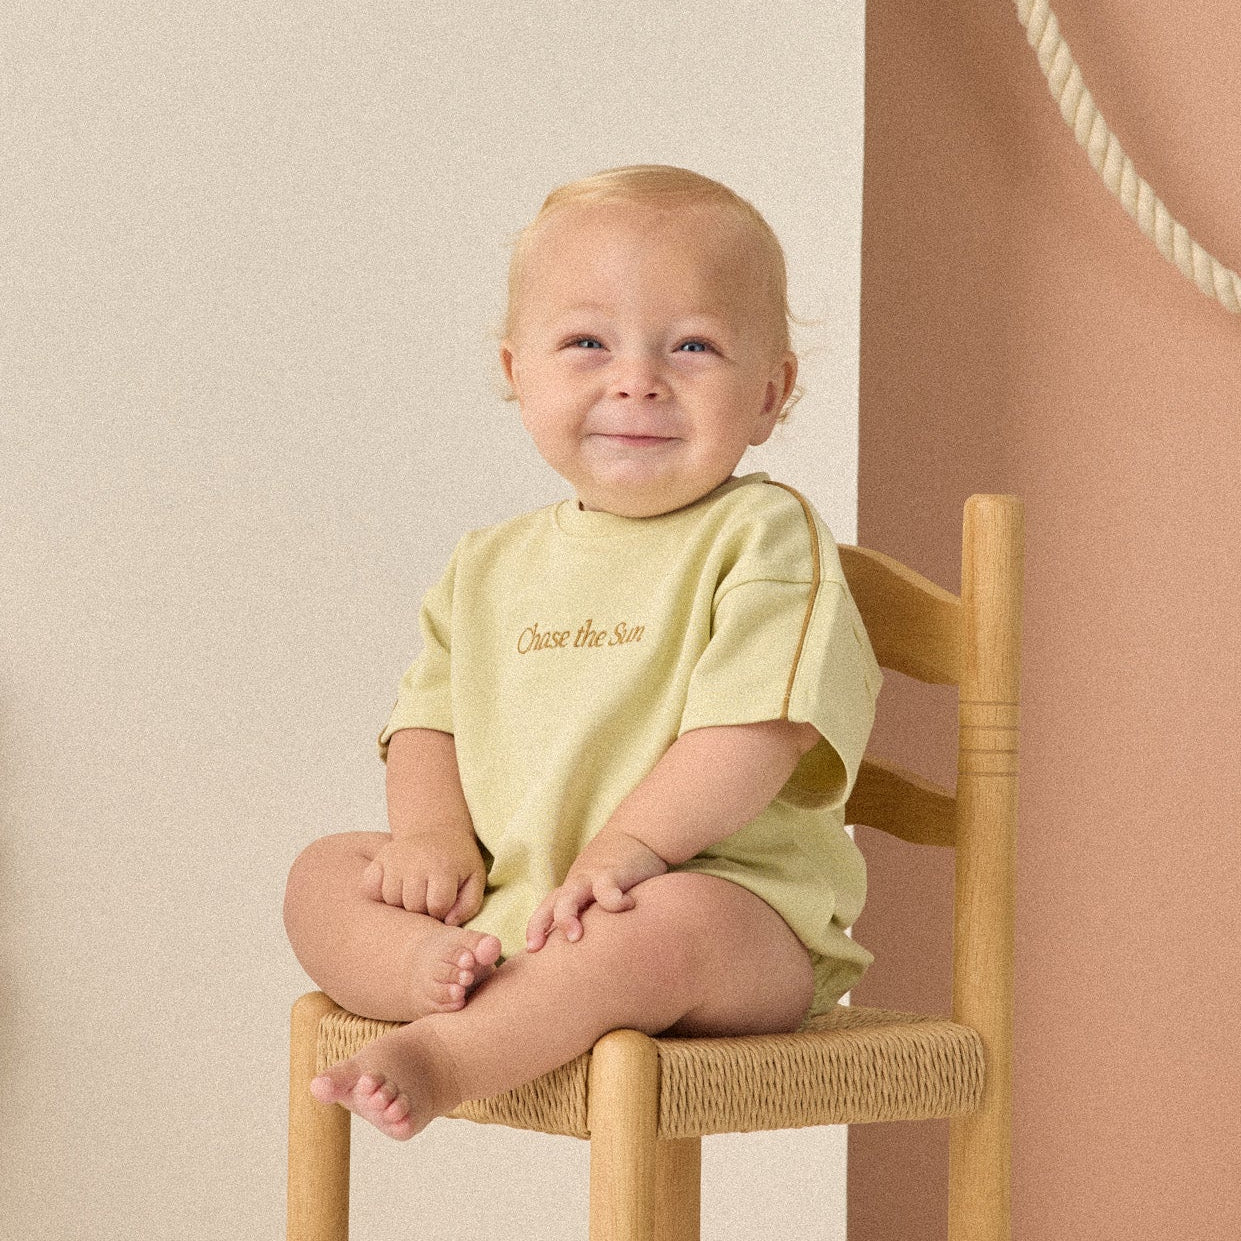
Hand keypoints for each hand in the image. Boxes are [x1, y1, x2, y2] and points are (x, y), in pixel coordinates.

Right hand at [361, 833, 486, 925]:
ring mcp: (395, 858)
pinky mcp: (380, 857)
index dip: (442, 911)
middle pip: (412, 906)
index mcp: (443, 867)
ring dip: (402, 902)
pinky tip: (395, 885)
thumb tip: (448, 922)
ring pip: (390, 900)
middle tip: (429, 896)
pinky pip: (370, 887)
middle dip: (422, 908)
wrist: (438, 831)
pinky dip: (379, 891)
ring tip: (415, 890)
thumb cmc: (458, 861)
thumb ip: (468, 905)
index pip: (436, 908)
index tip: (445, 901)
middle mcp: (416, 861)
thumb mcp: (474, 879)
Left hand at [525, 828, 668, 951]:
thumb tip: (585, 948)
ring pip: (571, 895)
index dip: (535, 928)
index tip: (530, 949)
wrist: (638, 833)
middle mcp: (578, 885)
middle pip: (551, 903)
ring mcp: (593, 877)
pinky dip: (615, 901)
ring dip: (567, 916)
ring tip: (575, 937)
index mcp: (572, 891)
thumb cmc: (619, 869)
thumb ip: (593, 914)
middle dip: (540, 926)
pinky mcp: (614, 872)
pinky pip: (609, 889)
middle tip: (536, 948)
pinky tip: (628, 908)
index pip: (545, 909)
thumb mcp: (600, 890)